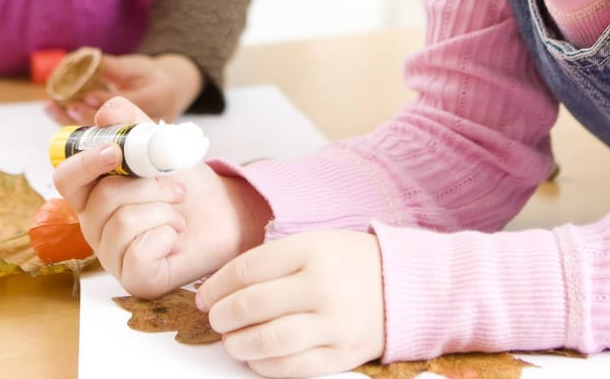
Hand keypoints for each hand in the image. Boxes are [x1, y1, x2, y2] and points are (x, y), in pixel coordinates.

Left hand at [44, 54, 202, 124]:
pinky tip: (54, 113)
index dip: (107, 100)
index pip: (131, 103)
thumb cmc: (152, 77)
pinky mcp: (121, 145)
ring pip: (100, 135)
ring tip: (51, 108)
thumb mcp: (139, 66)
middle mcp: (148, 122)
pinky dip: (72, 126)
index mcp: (158, 98)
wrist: (170, 95)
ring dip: (73, 123)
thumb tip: (89, 59)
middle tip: (67, 104)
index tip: (87, 94)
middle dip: (87, 116)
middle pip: (113, 125)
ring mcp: (136, 138)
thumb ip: (115, 67)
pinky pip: (94, 138)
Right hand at [52, 97, 269, 298]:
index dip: (85, 162)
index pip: (66, 177)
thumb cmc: (187, 183)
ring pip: (122, 223)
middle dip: (148, 186)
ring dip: (163, 210)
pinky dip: (165, 236)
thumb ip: (133, 126)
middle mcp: (96, 227)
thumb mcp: (160, 146)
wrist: (226, 213)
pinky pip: (138, 253)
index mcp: (94, 194)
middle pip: (102, 198)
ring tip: (178, 214)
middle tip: (176, 187)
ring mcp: (113, 256)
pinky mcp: (135, 279)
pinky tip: (174, 238)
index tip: (115, 150)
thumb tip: (106, 111)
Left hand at [195, 231, 385, 377]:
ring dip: (239, 344)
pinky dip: (266, 366)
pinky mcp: (343, 354)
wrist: (404, 286)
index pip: (247, 269)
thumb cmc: (349, 264)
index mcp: (312, 251)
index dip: (217, 285)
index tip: (205, 296)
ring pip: (270, 340)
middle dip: (222, 315)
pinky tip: (256, 358)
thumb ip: (271, 262)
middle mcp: (322, 286)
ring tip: (231, 341)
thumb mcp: (314, 244)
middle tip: (215, 319)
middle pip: (253, 305)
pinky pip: (294, 367)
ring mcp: (334, 323)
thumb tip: (221, 289)